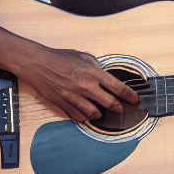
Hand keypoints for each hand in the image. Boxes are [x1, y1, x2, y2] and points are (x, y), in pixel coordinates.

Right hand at [13, 42, 138, 122]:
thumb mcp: (83, 57)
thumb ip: (97, 67)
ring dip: (101, 113)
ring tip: (102, 109)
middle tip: (121, 108)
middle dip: (119, 108)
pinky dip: (86, 116)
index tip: (134, 100)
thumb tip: (106, 76)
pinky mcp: (65, 104)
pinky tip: (87, 112)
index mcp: (93, 73)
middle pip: (111, 104)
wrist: (39, 64)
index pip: (118, 88)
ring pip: (96, 113)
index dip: (130, 96)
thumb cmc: (60, 58)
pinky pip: (80, 117)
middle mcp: (86, 86)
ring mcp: (75, 97)